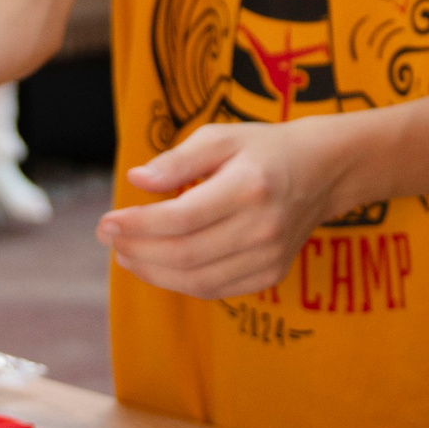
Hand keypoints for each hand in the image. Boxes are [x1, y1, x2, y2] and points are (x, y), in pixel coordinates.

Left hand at [98, 117, 356, 298]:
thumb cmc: (263, 149)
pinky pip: (215, 290)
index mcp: (249, 186)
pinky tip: (160, 266)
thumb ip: (178, 159)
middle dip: (137, 251)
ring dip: (152, 272)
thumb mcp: (221, 137)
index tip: (105, 222)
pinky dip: (180, 283)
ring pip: (197, 280)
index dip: (137, 226)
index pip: (180, 219)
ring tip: (128, 254)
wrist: (323, 171)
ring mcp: (270, 256)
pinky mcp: (271, 273)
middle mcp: (262, 226)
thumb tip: (136, 181)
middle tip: (110, 238)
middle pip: (184, 255)